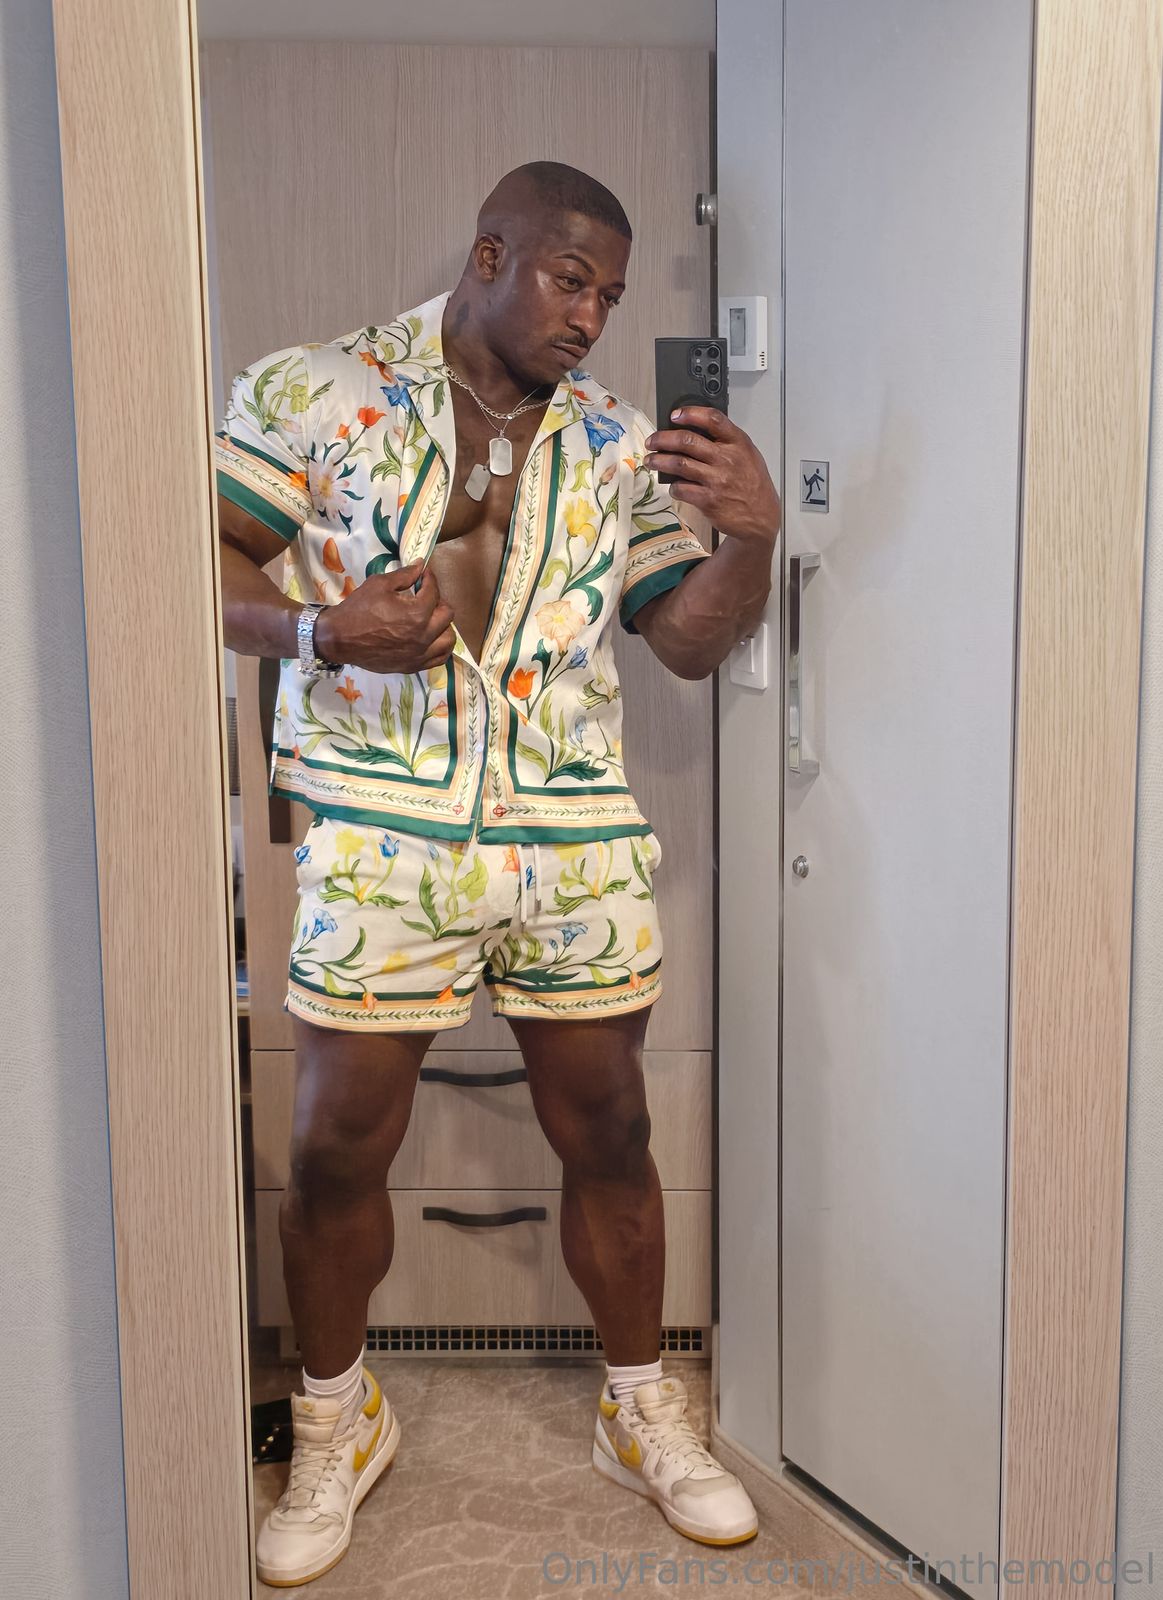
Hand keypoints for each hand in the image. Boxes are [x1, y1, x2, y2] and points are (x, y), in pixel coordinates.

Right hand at [314, 560, 455, 673]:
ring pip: (448, 639)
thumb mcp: (379, 584)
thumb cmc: (358, 609)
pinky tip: (433, 638)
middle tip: (426, 596)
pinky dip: (441, 647)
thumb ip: (404, 575)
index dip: (429, 579)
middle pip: (446, 614)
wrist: (339, 638)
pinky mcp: (413, 665)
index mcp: (417, 613)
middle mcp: (423, 635)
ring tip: (431, 618)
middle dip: (438, 601)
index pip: (433, 592)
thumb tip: (421, 566)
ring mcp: (419, 654)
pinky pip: (439, 658)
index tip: (424, 575)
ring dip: (444, 625)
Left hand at [645, 407, 780, 544]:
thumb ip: (726, 442)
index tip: (675, 414)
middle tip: (652, 441)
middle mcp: (727, 458)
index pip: (713, 419)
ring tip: (651, 460)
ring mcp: (717, 479)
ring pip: (679, 463)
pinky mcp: (708, 500)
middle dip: (663, 439)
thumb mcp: (748, 455)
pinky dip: (673, 487)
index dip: (691, 413)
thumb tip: (694, 431)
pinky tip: (673, 486)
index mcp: (738, 443)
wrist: (761, 518)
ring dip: (659, 461)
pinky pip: (681, 489)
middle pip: (687, 440)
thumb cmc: (752, 485)